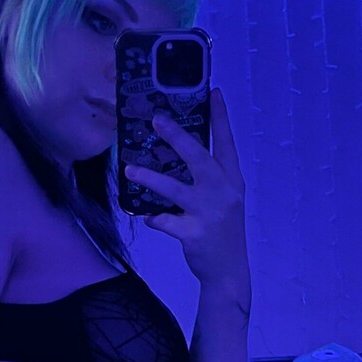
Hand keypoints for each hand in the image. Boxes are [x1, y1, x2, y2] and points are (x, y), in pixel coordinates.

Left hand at [123, 86, 248, 297]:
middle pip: (198, 158)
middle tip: (157, 119)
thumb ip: (209, 177)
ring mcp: (209, 213)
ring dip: (150, 177)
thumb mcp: (224, 199)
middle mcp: (223, 192)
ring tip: (130, 170)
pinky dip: (154, 218)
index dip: (221, 117)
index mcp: (232, 180)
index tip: (214, 92)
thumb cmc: (222, 229)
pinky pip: (166, 222)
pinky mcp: (194, 233)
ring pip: (174, 189)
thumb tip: (180, 150)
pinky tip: (146, 216)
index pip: (226, 143)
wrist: (228, 270)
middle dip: (177, 137)